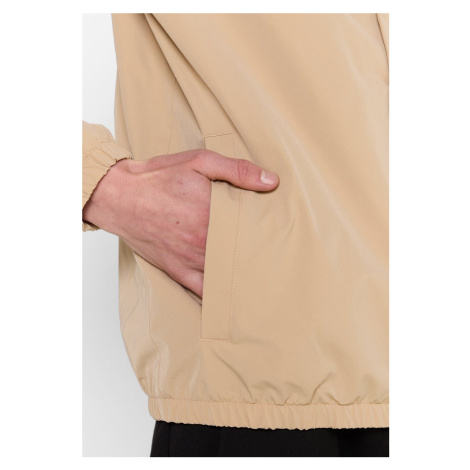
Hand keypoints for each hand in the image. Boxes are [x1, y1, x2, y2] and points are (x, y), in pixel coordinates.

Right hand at [83, 149, 279, 297]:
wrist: (119, 196)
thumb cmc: (158, 178)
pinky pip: (204, 290)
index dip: (270, 230)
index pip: (253, 227)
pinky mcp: (178, 271)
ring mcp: (191, 259)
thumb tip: (272, 182)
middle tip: (280, 257)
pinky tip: (236, 297)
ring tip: (267, 278)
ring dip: (246, 275)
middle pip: (243, 252)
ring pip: (228, 274)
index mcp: (213, 213)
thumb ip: (237, 171)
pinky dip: (220, 295)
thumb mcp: (199, 162)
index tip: (283, 233)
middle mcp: (205, 240)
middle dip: (261, 253)